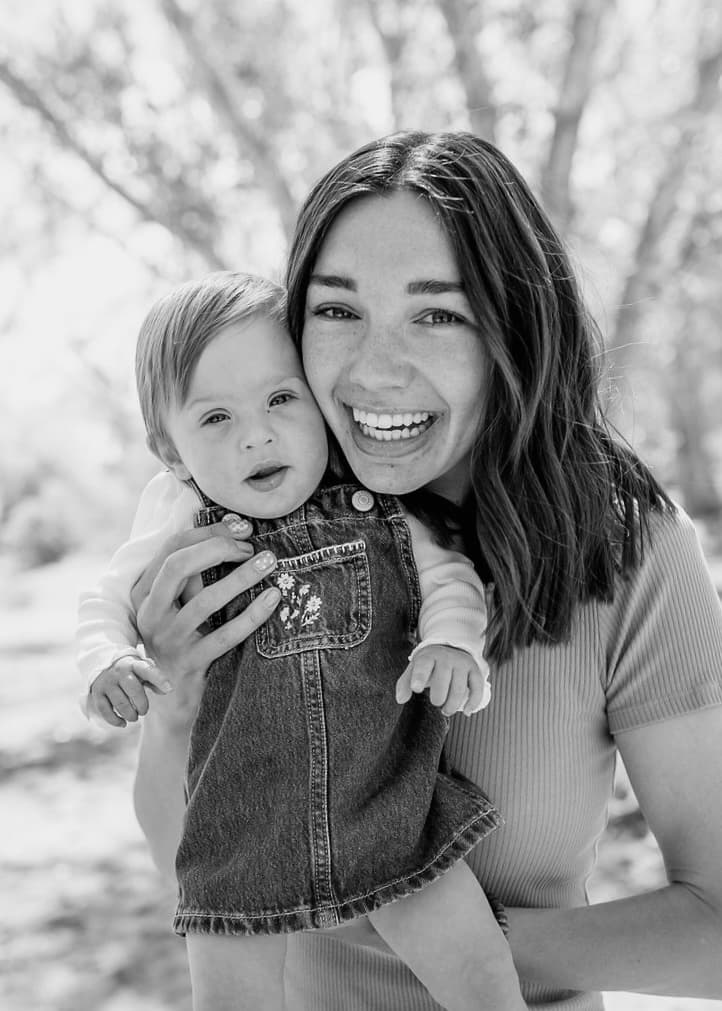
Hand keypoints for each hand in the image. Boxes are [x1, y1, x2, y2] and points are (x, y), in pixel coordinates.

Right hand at [88, 654, 171, 728]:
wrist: (103, 665)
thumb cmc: (131, 672)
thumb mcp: (143, 671)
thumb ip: (155, 680)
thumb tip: (167, 690)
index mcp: (134, 665)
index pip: (148, 670)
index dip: (160, 679)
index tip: (170, 689)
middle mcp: (120, 672)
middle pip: (133, 690)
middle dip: (142, 704)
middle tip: (143, 711)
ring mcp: (107, 682)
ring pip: (120, 703)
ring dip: (130, 714)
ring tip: (134, 717)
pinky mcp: (97, 693)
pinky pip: (105, 710)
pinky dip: (115, 720)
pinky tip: (123, 723)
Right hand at [130, 516, 280, 726]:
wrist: (172, 702)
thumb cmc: (185, 641)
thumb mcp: (181, 605)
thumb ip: (195, 574)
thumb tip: (236, 530)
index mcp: (145, 592)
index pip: (172, 548)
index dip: (208, 531)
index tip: (242, 526)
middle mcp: (150, 614)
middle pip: (178, 566)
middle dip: (218, 547)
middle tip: (252, 546)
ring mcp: (167, 640)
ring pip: (205, 601)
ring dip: (241, 578)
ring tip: (269, 562)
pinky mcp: (189, 664)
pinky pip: (225, 636)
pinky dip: (252, 615)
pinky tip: (273, 599)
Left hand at [395, 643, 487, 715]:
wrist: (450, 647)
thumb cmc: (428, 664)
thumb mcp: (414, 669)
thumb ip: (404, 683)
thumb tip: (400, 700)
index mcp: (428, 656)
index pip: (423, 665)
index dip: (419, 677)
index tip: (416, 689)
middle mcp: (446, 658)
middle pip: (442, 680)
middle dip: (438, 697)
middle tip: (436, 703)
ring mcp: (462, 664)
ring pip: (459, 688)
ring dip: (452, 705)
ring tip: (445, 711)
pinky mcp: (475, 670)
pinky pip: (477, 688)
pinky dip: (473, 702)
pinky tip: (466, 712)